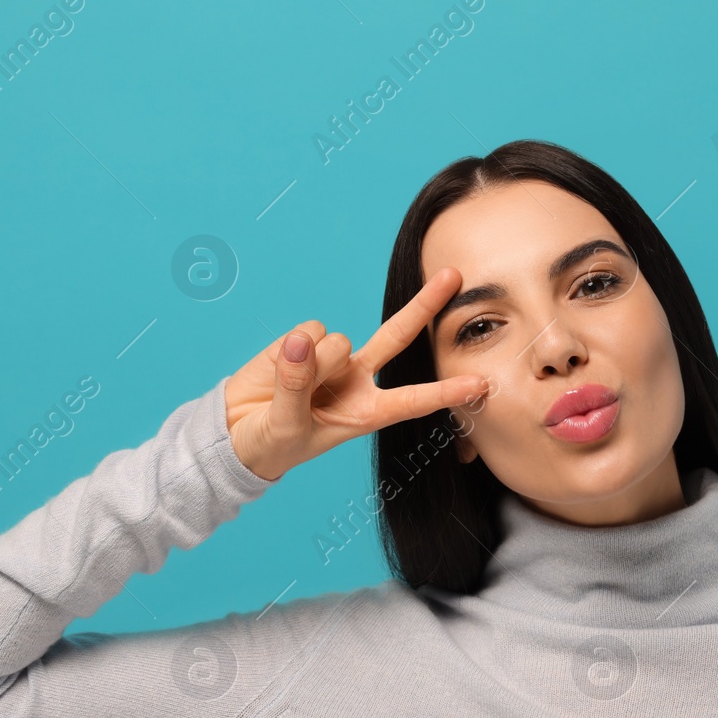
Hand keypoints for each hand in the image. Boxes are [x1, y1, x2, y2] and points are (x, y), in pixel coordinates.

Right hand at [223, 267, 489, 481]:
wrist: (236, 429)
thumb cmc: (271, 443)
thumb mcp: (287, 428)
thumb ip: (296, 387)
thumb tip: (302, 340)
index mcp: (366, 412)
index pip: (413, 399)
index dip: (447, 392)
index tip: (482, 385)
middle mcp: (358, 378)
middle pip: (397, 335)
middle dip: (425, 304)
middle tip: (454, 275)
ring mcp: (333, 358)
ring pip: (338, 341)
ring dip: (313, 362)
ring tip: (288, 390)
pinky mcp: (305, 340)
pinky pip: (309, 331)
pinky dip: (291, 350)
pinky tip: (280, 368)